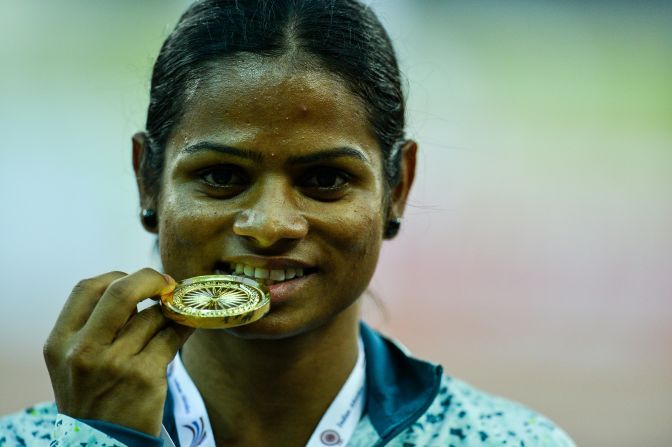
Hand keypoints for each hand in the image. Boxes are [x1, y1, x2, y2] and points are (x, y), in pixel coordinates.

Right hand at [43, 268, 193, 435]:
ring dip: (169, 313)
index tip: (138, 280)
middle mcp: (83, 351)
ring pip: (153, 316)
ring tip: (173, 320)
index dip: (118, 276)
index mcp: (60, 343)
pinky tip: (188, 325)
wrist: (102, 446)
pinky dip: (185, 325)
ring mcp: (115, 363)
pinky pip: (173, 336)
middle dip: (150, 279)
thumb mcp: (73, 363)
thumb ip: (96, 326)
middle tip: (167, 283)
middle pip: (121, 291)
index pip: (87, 288)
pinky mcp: (145, 376)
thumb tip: (141, 287)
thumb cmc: (93, 399)